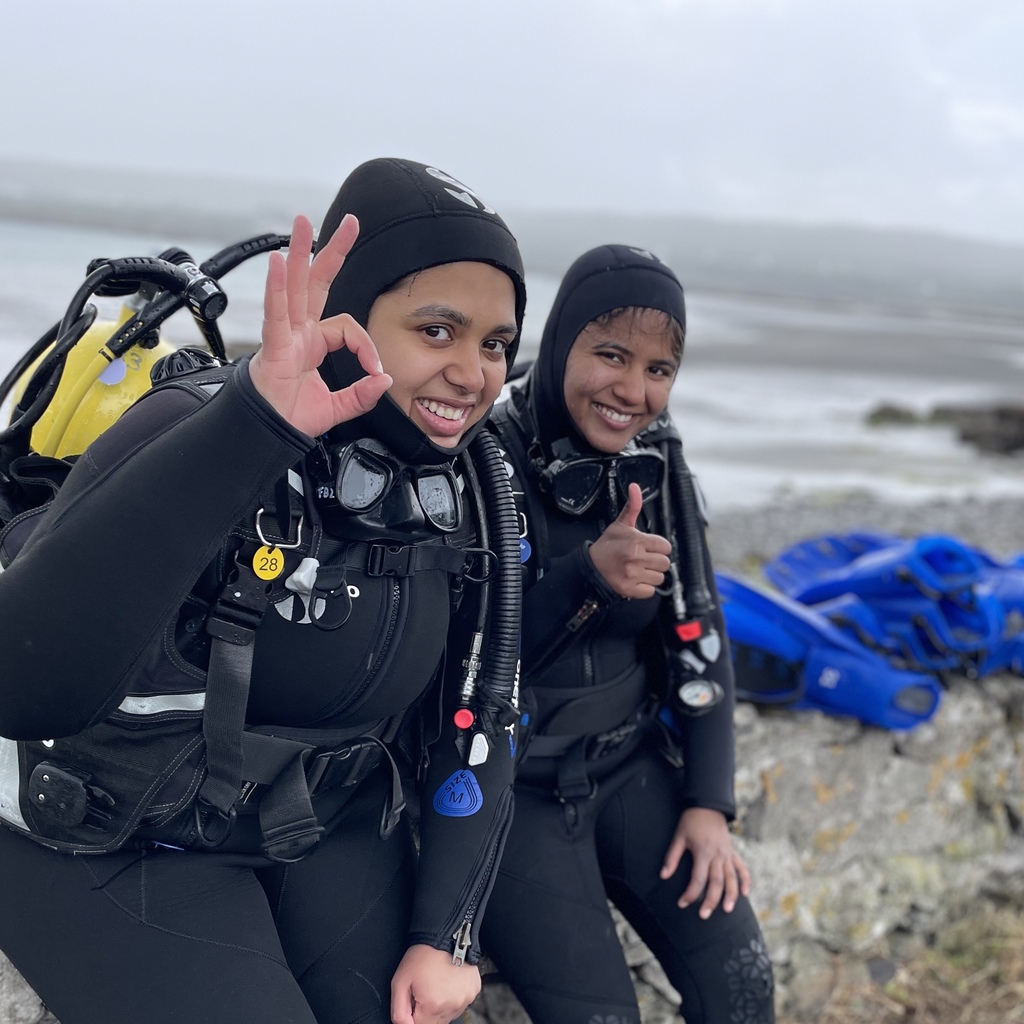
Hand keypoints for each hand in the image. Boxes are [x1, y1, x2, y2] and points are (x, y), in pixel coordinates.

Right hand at [248, 213, 392, 436]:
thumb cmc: (292, 418)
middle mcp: (298, 332)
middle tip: (348, 222)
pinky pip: (275, 313)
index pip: (347, 327)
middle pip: (315, 282)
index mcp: (312, 343)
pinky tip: (276, 264)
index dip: (366, 345)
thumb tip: (383, 379)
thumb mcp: (338, 407)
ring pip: (293, 286)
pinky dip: (276, 289)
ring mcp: (284, 335)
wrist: (269, 435)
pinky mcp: (272, 346)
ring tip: (302, 222)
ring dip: (299, 253)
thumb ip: (362, 394)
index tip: (375, 370)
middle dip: (330, 251)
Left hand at [390, 943, 480, 1023]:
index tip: (414, 999)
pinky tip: (448, 982)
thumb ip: (399, 1011)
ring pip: (449, 1014)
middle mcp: (452, 1006)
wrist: (444, 934)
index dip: (414, 1014)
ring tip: (437, 984)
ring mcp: (465, 999)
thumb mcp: (399, 982)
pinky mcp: (474, 991)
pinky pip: (461, 1003)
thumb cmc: (422, 955)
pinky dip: (454, 997)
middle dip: (427, 1011)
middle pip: (436, 1023)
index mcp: (433, 1006)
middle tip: (425, 989)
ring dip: (441, 1005)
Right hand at [588, 483, 671, 598]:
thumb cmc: (607, 546)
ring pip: (659, 578)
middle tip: (643, 560)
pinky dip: (644, 588)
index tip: (649, 549)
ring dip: (651, 575)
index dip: (658, 548)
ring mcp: (633, 574)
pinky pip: (650, 591)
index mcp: (637, 541)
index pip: (665, 547)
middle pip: (665, 563)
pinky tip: (635, 580)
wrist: (590, 566)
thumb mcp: (620, 524)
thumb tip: (634, 487)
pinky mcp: (630, 589)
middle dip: (655, 562)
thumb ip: (632, 506)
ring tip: (639, 570)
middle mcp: (636, 557)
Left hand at [660, 807, 751, 918]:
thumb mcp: (679, 836)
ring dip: (731, 895)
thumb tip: (663, 876)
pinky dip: (745, 881)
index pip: (698, 879)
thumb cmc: (691, 821)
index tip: (682, 903)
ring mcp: (727, 854)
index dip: (690, 893)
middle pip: (716, 883)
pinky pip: (742, 868)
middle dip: (711, 900)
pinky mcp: (732, 852)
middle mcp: (718, 855)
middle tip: (704, 915)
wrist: (708, 805)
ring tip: (727, 910)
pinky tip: (745, 894)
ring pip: (732, 879)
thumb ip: (672, 857)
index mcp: (703, 852)